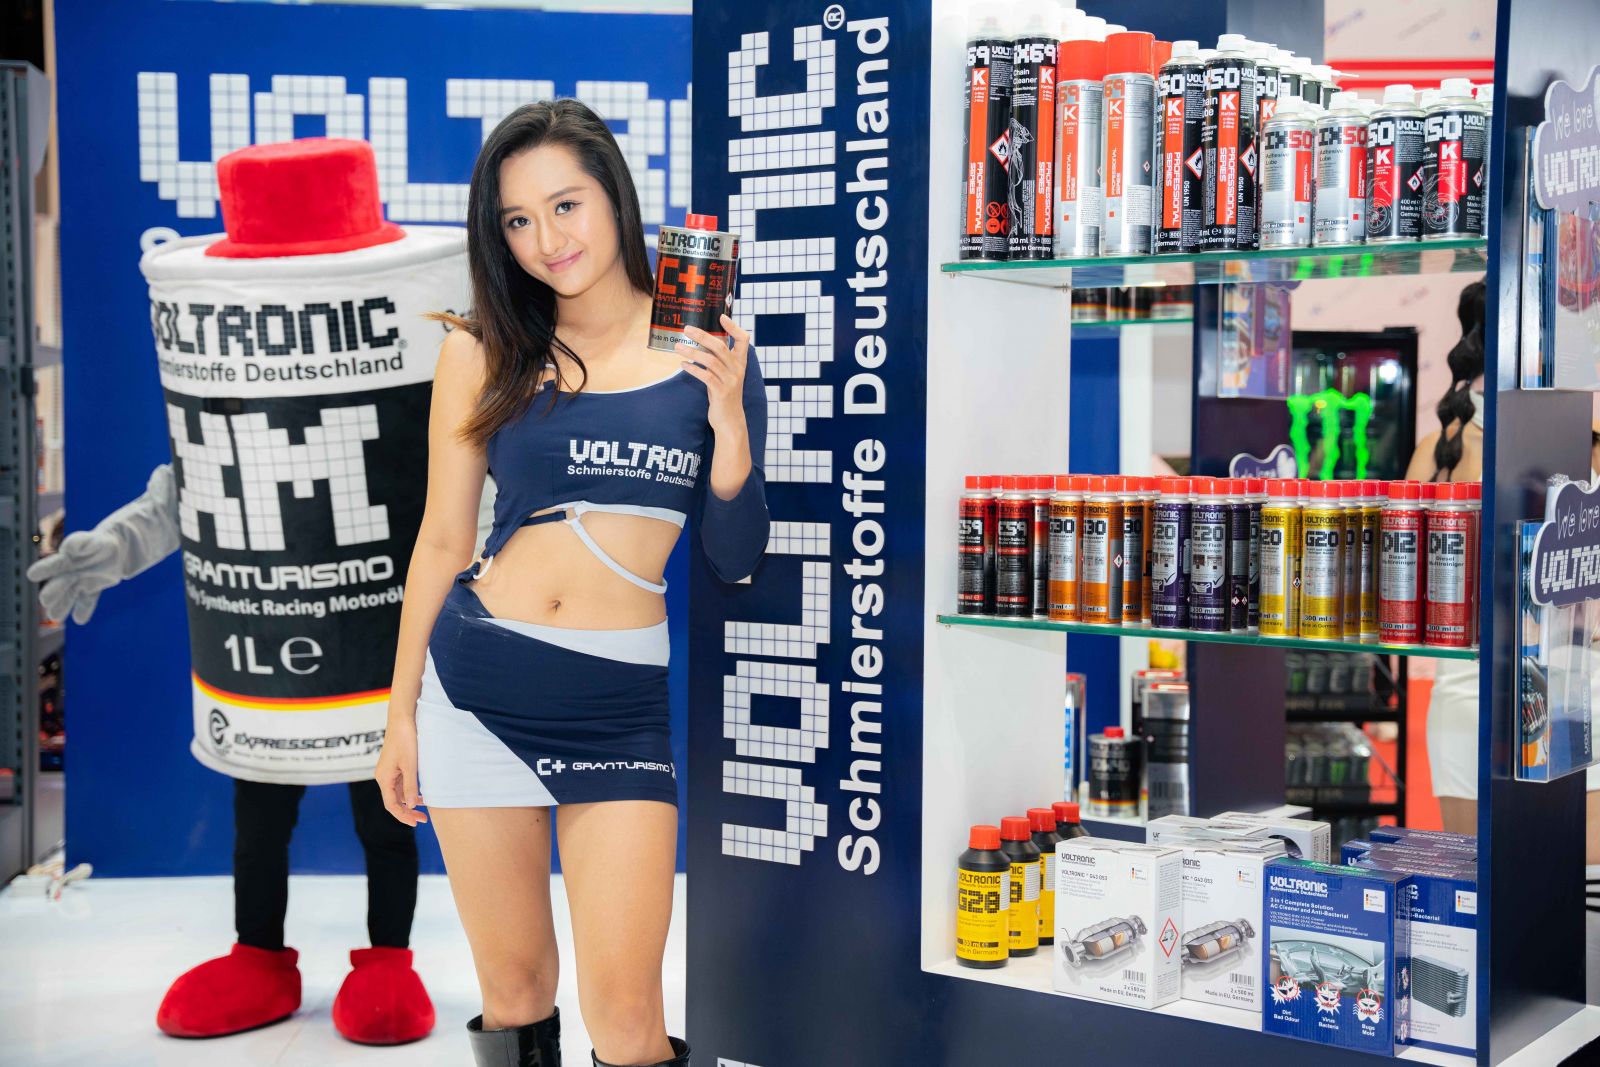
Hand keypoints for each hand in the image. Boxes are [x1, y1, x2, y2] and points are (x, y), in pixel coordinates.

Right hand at [26, 529, 126, 623]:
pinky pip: (87, 601)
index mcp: (68, 557)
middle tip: (45, 601)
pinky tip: (80, 619)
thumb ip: (81, 543)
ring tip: (55, 616)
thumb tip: (68, 548)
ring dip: (62, 605)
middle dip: (53, 592)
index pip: (55, 564)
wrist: (116, 551)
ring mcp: (81, 581)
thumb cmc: (100, 543)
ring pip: (70, 595)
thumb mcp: (93, 541)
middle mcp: (70, 571)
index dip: (44, 569)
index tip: (31, 575)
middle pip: (60, 583)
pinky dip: (84, 609)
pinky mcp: (92, 590)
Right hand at [375, 717, 426, 826]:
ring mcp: (389, 771)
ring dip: (410, 802)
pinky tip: (421, 794)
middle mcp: (384, 777)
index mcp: (384, 778)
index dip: (403, 816)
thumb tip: (410, 806)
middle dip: (408, 811)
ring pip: (398, 793)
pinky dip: (410, 791)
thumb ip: (410, 786)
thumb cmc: (406, 740)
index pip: (391, 805)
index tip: (416, 822)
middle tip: (423, 820)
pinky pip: (401, 784)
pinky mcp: (395, 766)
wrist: (403, 719)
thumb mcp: (410, 766)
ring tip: (425, 809)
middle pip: (394, 801)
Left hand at [677, 314, 749, 437]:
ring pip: (710, 361)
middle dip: (702, 335)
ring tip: (678, 347)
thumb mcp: (725, 375)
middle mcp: (737, 370)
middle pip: (720, 346)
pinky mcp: (721, 392)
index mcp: (740, 363)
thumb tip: (703, 341)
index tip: (721, 317)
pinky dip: (693, 369)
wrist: (730, 421)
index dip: (733, 327)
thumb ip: (718, 360)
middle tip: (687, 329)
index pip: (743, 340)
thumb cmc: (724, 395)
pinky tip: (683, 365)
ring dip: (692, 352)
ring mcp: (730, 381)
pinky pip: (705, 376)